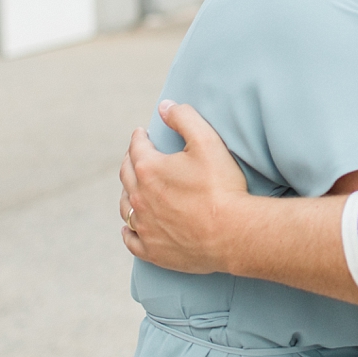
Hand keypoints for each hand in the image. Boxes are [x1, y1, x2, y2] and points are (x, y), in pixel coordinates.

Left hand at [119, 100, 249, 272]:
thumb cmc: (221, 186)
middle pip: (126, 175)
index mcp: (149, 170)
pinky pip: (131, 239)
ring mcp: (144, 226)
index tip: (141, 133)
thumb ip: (184, 118)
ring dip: (127, 193)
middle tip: (135, 156)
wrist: (233, 233)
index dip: (139, 137)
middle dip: (130, 161)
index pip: (137, 147)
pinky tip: (128, 227)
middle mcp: (139, 198)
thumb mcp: (207, 141)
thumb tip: (164, 106)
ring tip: (131, 188)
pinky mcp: (152, 250)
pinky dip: (127, 230)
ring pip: (125, 206)